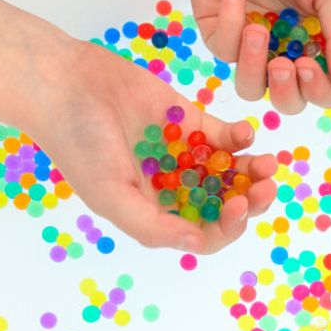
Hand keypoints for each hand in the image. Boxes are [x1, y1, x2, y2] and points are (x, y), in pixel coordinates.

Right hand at [27, 38, 277, 251]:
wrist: (64, 85)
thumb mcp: (110, 196)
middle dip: (249, 201)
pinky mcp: (189, 120)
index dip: (226, 227)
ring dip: (251, 172)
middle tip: (264, 187)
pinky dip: (239, 139)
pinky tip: (244, 135)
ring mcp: (184, 154)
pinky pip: (224, 137)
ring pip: (230, 172)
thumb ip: (153, 226)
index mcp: (157, 213)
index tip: (236, 206)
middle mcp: (174, 188)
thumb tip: (197, 246)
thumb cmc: (78, 146)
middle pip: (224, 204)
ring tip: (266, 164)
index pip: (205, 233)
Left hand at [187, 0, 330, 113]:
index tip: (311, 64)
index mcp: (317, 45)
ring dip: (254, 67)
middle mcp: (284, 51)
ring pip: (251, 89)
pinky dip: (230, 22)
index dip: (320, 90)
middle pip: (288, 101)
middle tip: (284, 63)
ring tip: (259, 30)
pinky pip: (223, 50)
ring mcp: (249, 46)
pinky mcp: (216, 32)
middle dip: (287, 91)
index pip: (324, 90)